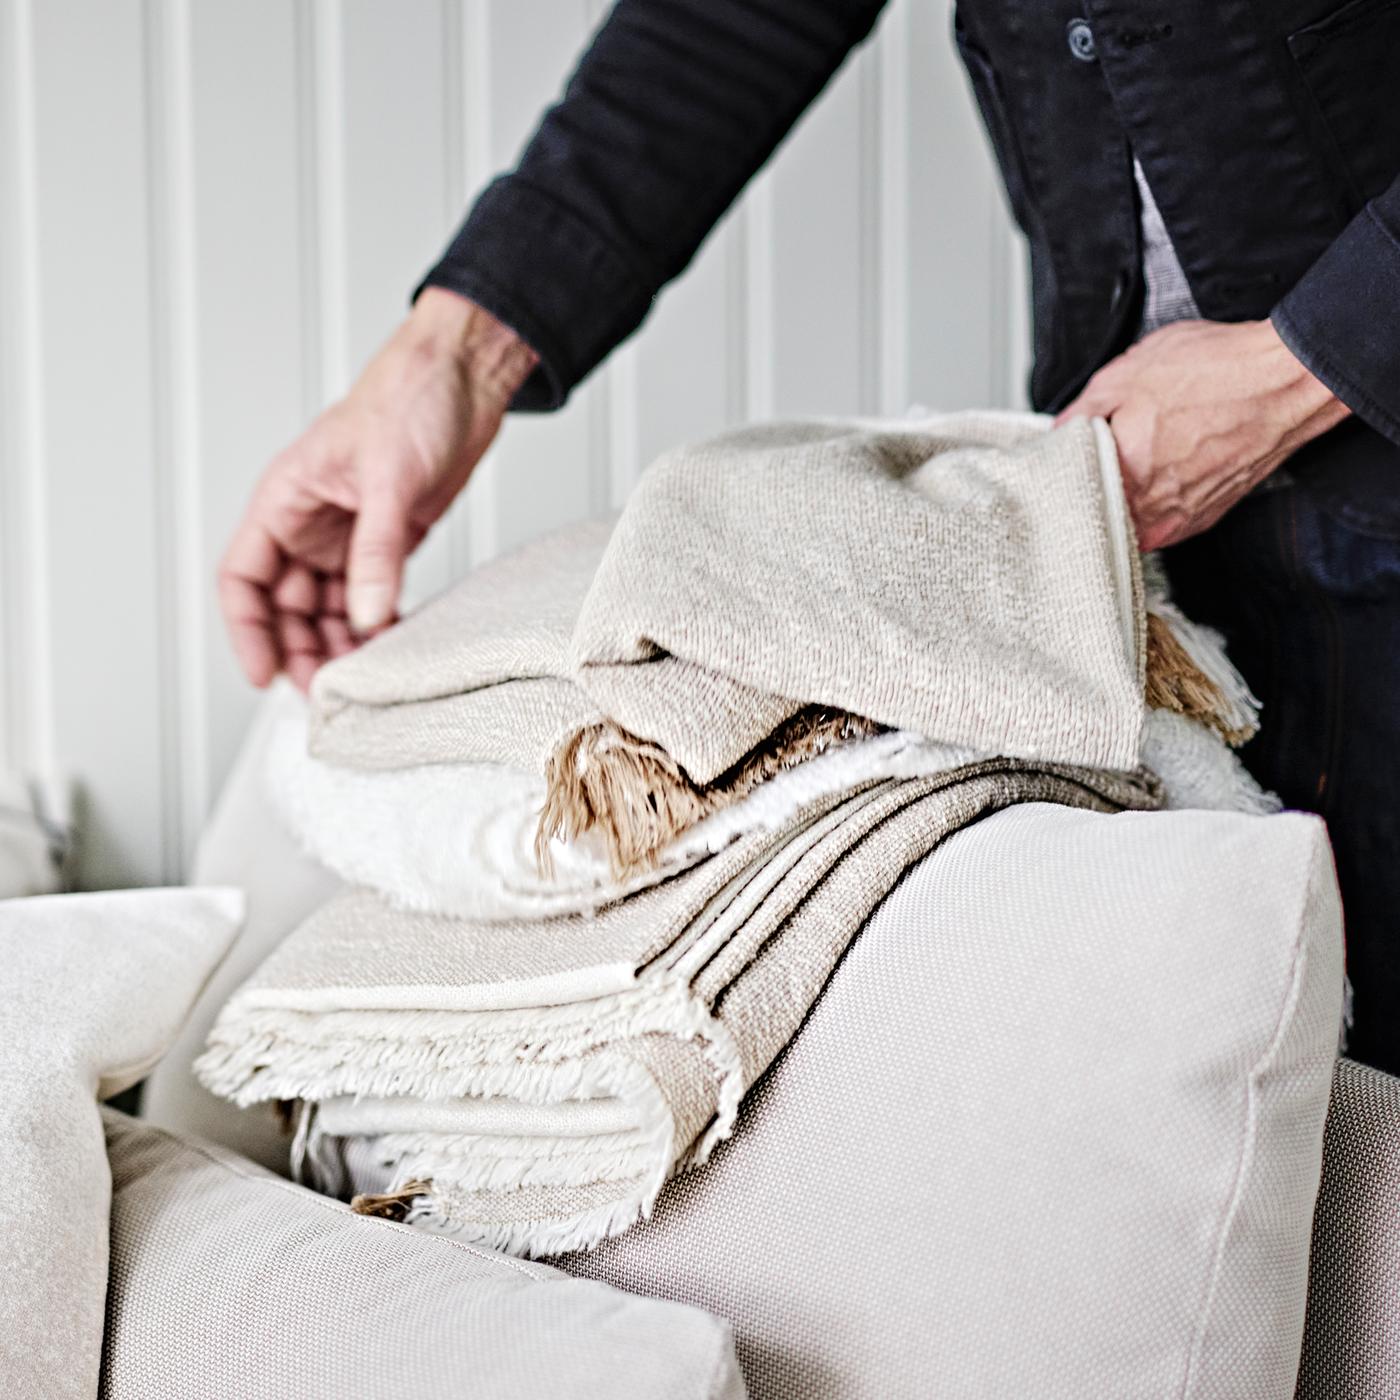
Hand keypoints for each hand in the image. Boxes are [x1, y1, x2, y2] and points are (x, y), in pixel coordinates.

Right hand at [219, 288, 536, 689]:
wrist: (464, 377)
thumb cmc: (411, 397)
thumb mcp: (389, 478)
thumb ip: (376, 552)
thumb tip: (366, 617)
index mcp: (285, 499)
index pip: (244, 577)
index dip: (247, 629)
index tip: (263, 673)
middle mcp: (310, 523)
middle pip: (286, 605)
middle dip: (300, 649)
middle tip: (326, 689)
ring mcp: (349, 535)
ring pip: (329, 608)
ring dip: (341, 643)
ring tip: (363, 676)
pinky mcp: (390, 540)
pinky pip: (371, 596)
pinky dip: (377, 624)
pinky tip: (392, 646)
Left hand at [1055, 318, 1348, 549]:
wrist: (1288, 381)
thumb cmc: (1217, 372)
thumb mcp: (1126, 373)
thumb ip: (1081, 411)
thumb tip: (1058, 431)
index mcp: (1122, 475)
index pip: (1066, 488)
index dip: (1060, 465)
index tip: (1061, 452)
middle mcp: (1149, 510)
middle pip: (1095, 509)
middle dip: (1089, 482)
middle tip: (1096, 451)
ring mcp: (1178, 520)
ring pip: (1126, 519)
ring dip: (1121, 493)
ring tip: (1135, 457)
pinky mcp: (1202, 520)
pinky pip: (1159, 520)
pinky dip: (1152, 500)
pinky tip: (1159, 471)